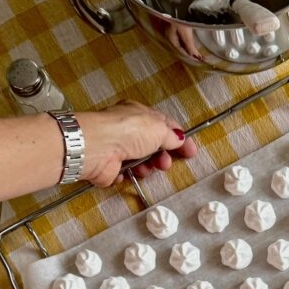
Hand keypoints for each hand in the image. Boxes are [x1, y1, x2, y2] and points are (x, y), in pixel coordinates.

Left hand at [77, 102, 196, 186]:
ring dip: (147, 167)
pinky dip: (129, 174)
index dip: (178, 138)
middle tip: (165, 163)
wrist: (98, 147)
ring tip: (147, 169)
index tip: (190, 151)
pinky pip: (125, 173)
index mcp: (139, 114)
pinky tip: (129, 172)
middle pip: (152, 145)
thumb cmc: (126, 131)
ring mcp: (117, 148)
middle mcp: (127, 129)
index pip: (163, 125)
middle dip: (162, 156)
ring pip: (140, 161)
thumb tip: (179, 138)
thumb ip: (171, 135)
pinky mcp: (109, 166)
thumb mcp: (158, 128)